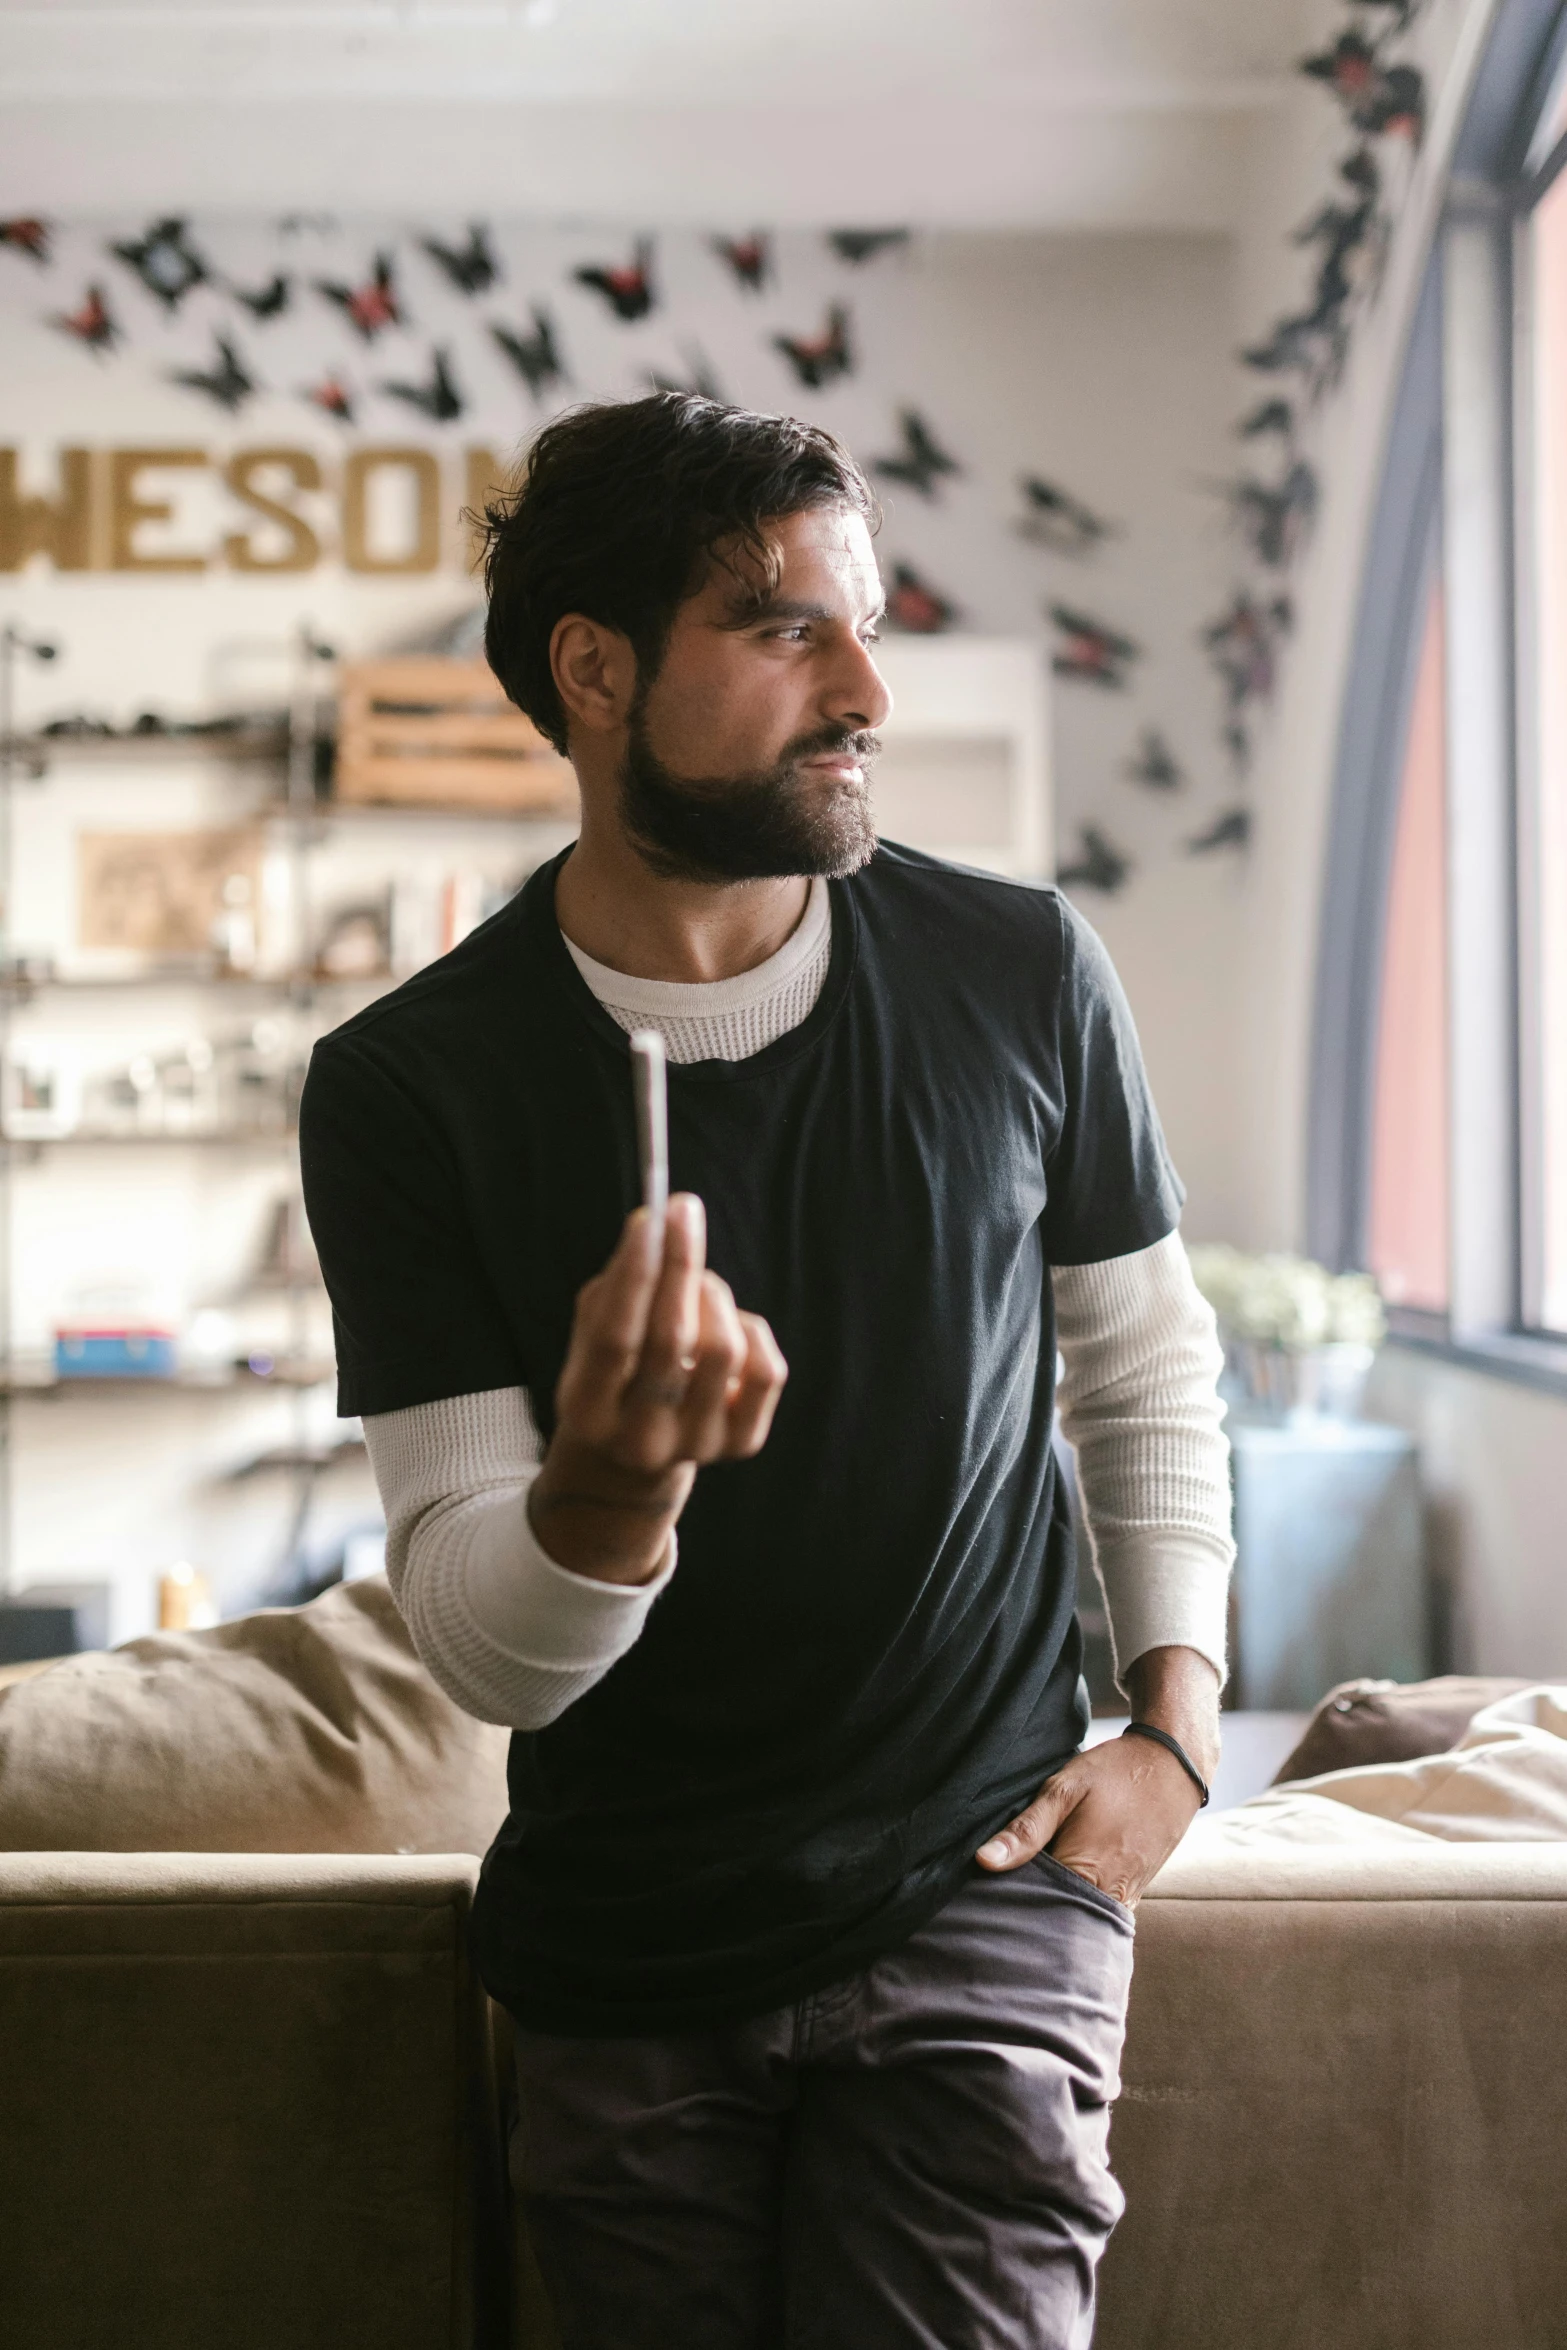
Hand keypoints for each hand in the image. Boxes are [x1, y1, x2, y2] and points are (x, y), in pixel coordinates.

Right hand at [527, 1193, 787, 1586]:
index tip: (650, 1216)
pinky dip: (750, 1329)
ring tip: (700, 1287)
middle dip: (680, 1263)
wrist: (641, 1450)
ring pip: (723, 1348)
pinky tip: (728, 1328)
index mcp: (587, 1412)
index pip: (613, 1337)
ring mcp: (696, 1446)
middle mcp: (640, 1440)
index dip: (634, 1274)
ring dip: (713, 1296)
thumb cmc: (616, 1369)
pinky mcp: (742, 1444)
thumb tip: (653, 1224)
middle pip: (670, 1340)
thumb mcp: (594, 1332)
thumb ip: (616, 1282)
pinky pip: (765, 1369)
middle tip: (682, 1210)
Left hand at [975, 1646, 1220, 1907]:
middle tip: (999, 1904)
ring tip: (1028, 1898)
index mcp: (1085, 1873)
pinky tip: (1059, 1894)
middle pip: (1057, 1922)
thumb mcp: (1065, 1789)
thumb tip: (983, 1861)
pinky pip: (1100, 1914)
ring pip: (1080, 1921)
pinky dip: (1079, 1908)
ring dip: (1054, 1913)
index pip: (1033, 1908)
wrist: (1172, 1765)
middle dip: (1029, 1916)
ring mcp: (1126, 1899)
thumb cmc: (1116, 1772)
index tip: (984, 1898)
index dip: (1007, 1903)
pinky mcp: (1135, 1895)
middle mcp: (1109, 1896)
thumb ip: (1026, 1829)